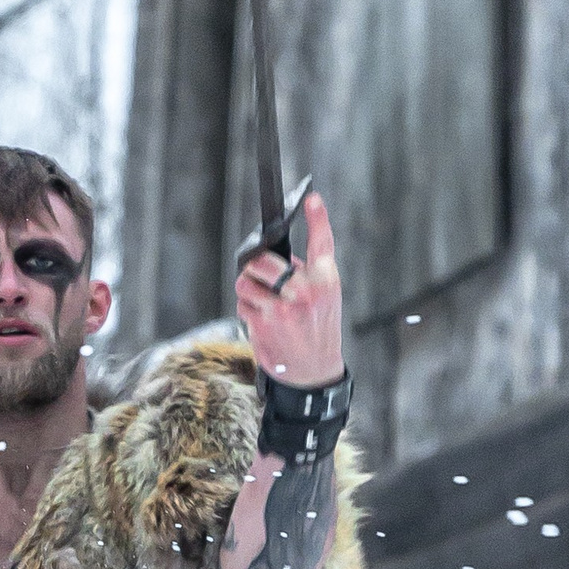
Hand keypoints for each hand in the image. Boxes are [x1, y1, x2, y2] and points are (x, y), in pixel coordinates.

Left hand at [234, 189, 344, 387]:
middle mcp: (305, 291)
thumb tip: (275, 254)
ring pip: (244, 282)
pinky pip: (242, 305)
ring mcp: (282, 308)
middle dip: (255, 266)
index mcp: (325, 280)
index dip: (318, 217)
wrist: (313, 370)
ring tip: (264, 300)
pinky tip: (264, 320)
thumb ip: (307, 272)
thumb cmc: (317, 327)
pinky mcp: (263, 324)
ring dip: (248, 289)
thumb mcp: (326, 297)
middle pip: (261, 259)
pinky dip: (248, 310)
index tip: (311, 197)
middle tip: (261, 275)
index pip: (322, 242)